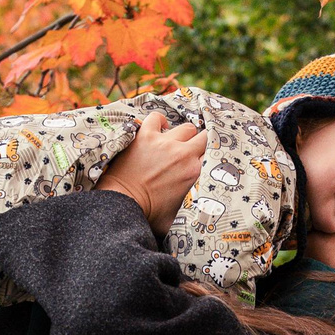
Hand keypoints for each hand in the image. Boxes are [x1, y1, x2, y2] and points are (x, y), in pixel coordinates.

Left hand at [97, 112, 204, 234]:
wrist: (121, 204)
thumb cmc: (148, 214)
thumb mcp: (178, 216)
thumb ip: (192, 209)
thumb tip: (199, 215)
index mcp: (193, 172)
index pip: (213, 156)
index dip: (210, 158)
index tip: (207, 160)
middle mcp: (182, 154)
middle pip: (205, 137)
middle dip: (201, 144)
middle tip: (193, 151)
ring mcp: (164, 142)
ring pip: (186, 127)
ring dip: (182, 136)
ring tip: (174, 144)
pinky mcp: (145, 135)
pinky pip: (157, 118)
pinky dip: (159, 122)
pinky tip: (159, 130)